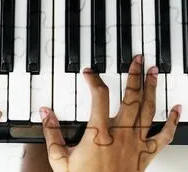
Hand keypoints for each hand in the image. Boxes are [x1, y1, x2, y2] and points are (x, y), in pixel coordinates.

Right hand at [40, 55, 181, 171]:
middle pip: (131, 98)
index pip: (98, 97)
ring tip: (154, 72)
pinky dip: (173, 122)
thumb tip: (45, 113)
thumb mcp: (60, 160)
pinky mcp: (146, 154)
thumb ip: (52, 133)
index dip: (94, 80)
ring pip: (148, 111)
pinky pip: (164, 136)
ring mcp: (136, 144)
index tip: (89, 72)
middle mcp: (121, 135)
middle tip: (138, 60)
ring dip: (152, 89)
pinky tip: (177, 110)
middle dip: (134, 75)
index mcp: (99, 134)